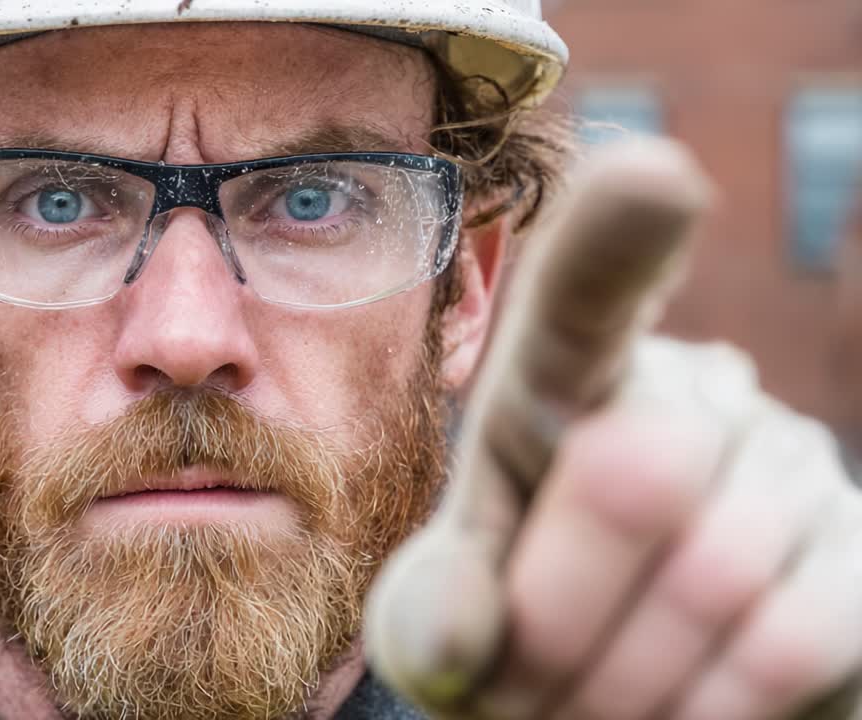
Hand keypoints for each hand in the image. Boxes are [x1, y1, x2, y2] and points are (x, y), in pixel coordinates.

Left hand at [364, 138, 861, 719]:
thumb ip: (436, 604)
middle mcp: (693, 395)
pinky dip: (709, 711)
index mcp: (569, 382)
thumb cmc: (519, 634)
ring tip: (584, 716)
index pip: (588, 296)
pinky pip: (794, 642)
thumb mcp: (450, 615)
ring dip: (620, 687)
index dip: (621, 241)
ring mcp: (791, 466)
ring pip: (712, 574)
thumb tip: (460, 642)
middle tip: (519, 696)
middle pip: (628, 473)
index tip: (655, 181)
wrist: (618, 703)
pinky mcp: (861, 562)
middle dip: (553, 620)